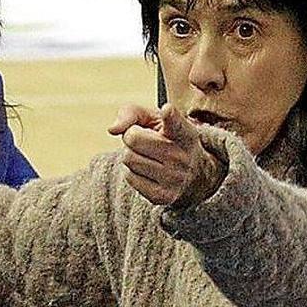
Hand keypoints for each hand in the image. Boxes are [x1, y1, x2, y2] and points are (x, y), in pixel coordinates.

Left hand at [108, 103, 225, 206]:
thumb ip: (131, 113)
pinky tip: (147, 170)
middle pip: (134, 139)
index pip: (176, 124)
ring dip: (130, 154)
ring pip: (129, 159)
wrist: (193, 175)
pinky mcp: (163, 196)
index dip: (169, 116)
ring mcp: (174, 179)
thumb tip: (113, 129)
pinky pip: (130, 178)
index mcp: (185, 134)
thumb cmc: (166, 138)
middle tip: (144, 140)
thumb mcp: (155, 119)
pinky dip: (132, 172)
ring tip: (146, 155)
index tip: (167, 110)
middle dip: (131, 137)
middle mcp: (182, 157)